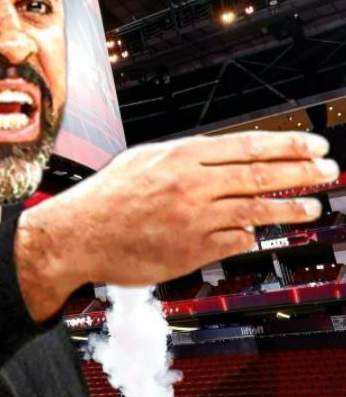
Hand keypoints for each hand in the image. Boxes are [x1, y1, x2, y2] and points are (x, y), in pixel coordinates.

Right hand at [17, 131, 334, 318]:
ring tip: (314, 205)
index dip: (287, 145)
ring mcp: (195, 219)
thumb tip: (223, 157)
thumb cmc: (105, 198)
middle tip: (328, 170)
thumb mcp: (142, 160)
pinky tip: (259, 232)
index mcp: (179, 156)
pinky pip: (236, 241)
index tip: (315, 145)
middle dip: (301, 171)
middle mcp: (192, 185)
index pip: (247, 146)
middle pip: (261, 174)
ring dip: (291, 207)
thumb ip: (184, 157)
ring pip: (257, 209)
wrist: (77, 235)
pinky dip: (250, 234)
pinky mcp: (194, 251)